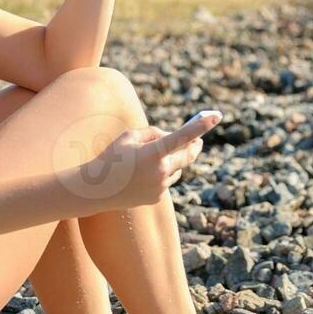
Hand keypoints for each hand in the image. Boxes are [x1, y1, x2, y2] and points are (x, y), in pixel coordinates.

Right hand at [91, 109, 222, 210]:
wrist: (95, 191)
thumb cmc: (111, 158)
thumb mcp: (129, 137)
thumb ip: (154, 133)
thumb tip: (172, 138)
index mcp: (153, 153)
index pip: (182, 136)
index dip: (201, 126)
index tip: (216, 116)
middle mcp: (161, 171)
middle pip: (188, 156)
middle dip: (195, 145)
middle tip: (199, 139)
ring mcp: (161, 187)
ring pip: (176, 169)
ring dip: (173, 161)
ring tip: (153, 158)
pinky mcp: (158, 197)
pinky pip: (166, 181)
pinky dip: (161, 174)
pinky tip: (142, 175)